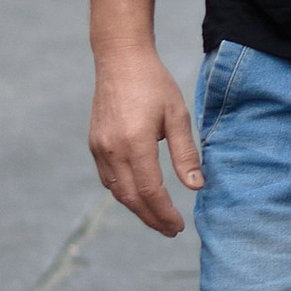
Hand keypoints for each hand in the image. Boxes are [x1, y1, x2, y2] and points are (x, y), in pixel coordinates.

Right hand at [89, 48, 203, 234]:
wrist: (121, 60)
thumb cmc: (154, 84)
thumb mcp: (178, 116)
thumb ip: (186, 153)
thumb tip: (196, 187)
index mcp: (134, 143)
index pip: (149, 191)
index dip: (164, 213)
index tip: (179, 226)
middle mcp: (111, 150)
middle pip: (130, 198)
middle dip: (151, 218)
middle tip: (171, 230)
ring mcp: (99, 148)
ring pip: (116, 192)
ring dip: (137, 209)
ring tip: (158, 217)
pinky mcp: (94, 144)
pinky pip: (108, 178)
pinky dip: (123, 193)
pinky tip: (139, 195)